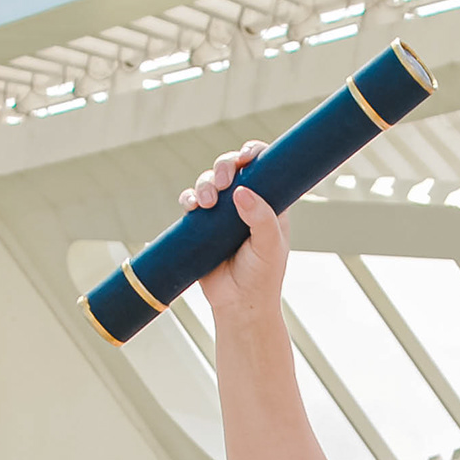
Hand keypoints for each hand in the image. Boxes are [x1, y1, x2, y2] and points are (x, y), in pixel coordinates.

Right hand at [179, 142, 286, 324]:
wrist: (239, 305)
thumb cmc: (263, 277)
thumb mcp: (269, 247)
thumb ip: (261, 219)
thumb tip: (242, 192)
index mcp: (269, 202)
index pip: (263, 167)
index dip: (254, 154)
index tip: (247, 156)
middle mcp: (245, 202)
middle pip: (232, 167)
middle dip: (224, 166)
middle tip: (224, 182)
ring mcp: (222, 212)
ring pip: (209, 181)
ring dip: (205, 183)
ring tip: (207, 202)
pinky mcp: (202, 225)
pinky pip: (191, 202)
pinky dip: (189, 199)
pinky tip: (192, 207)